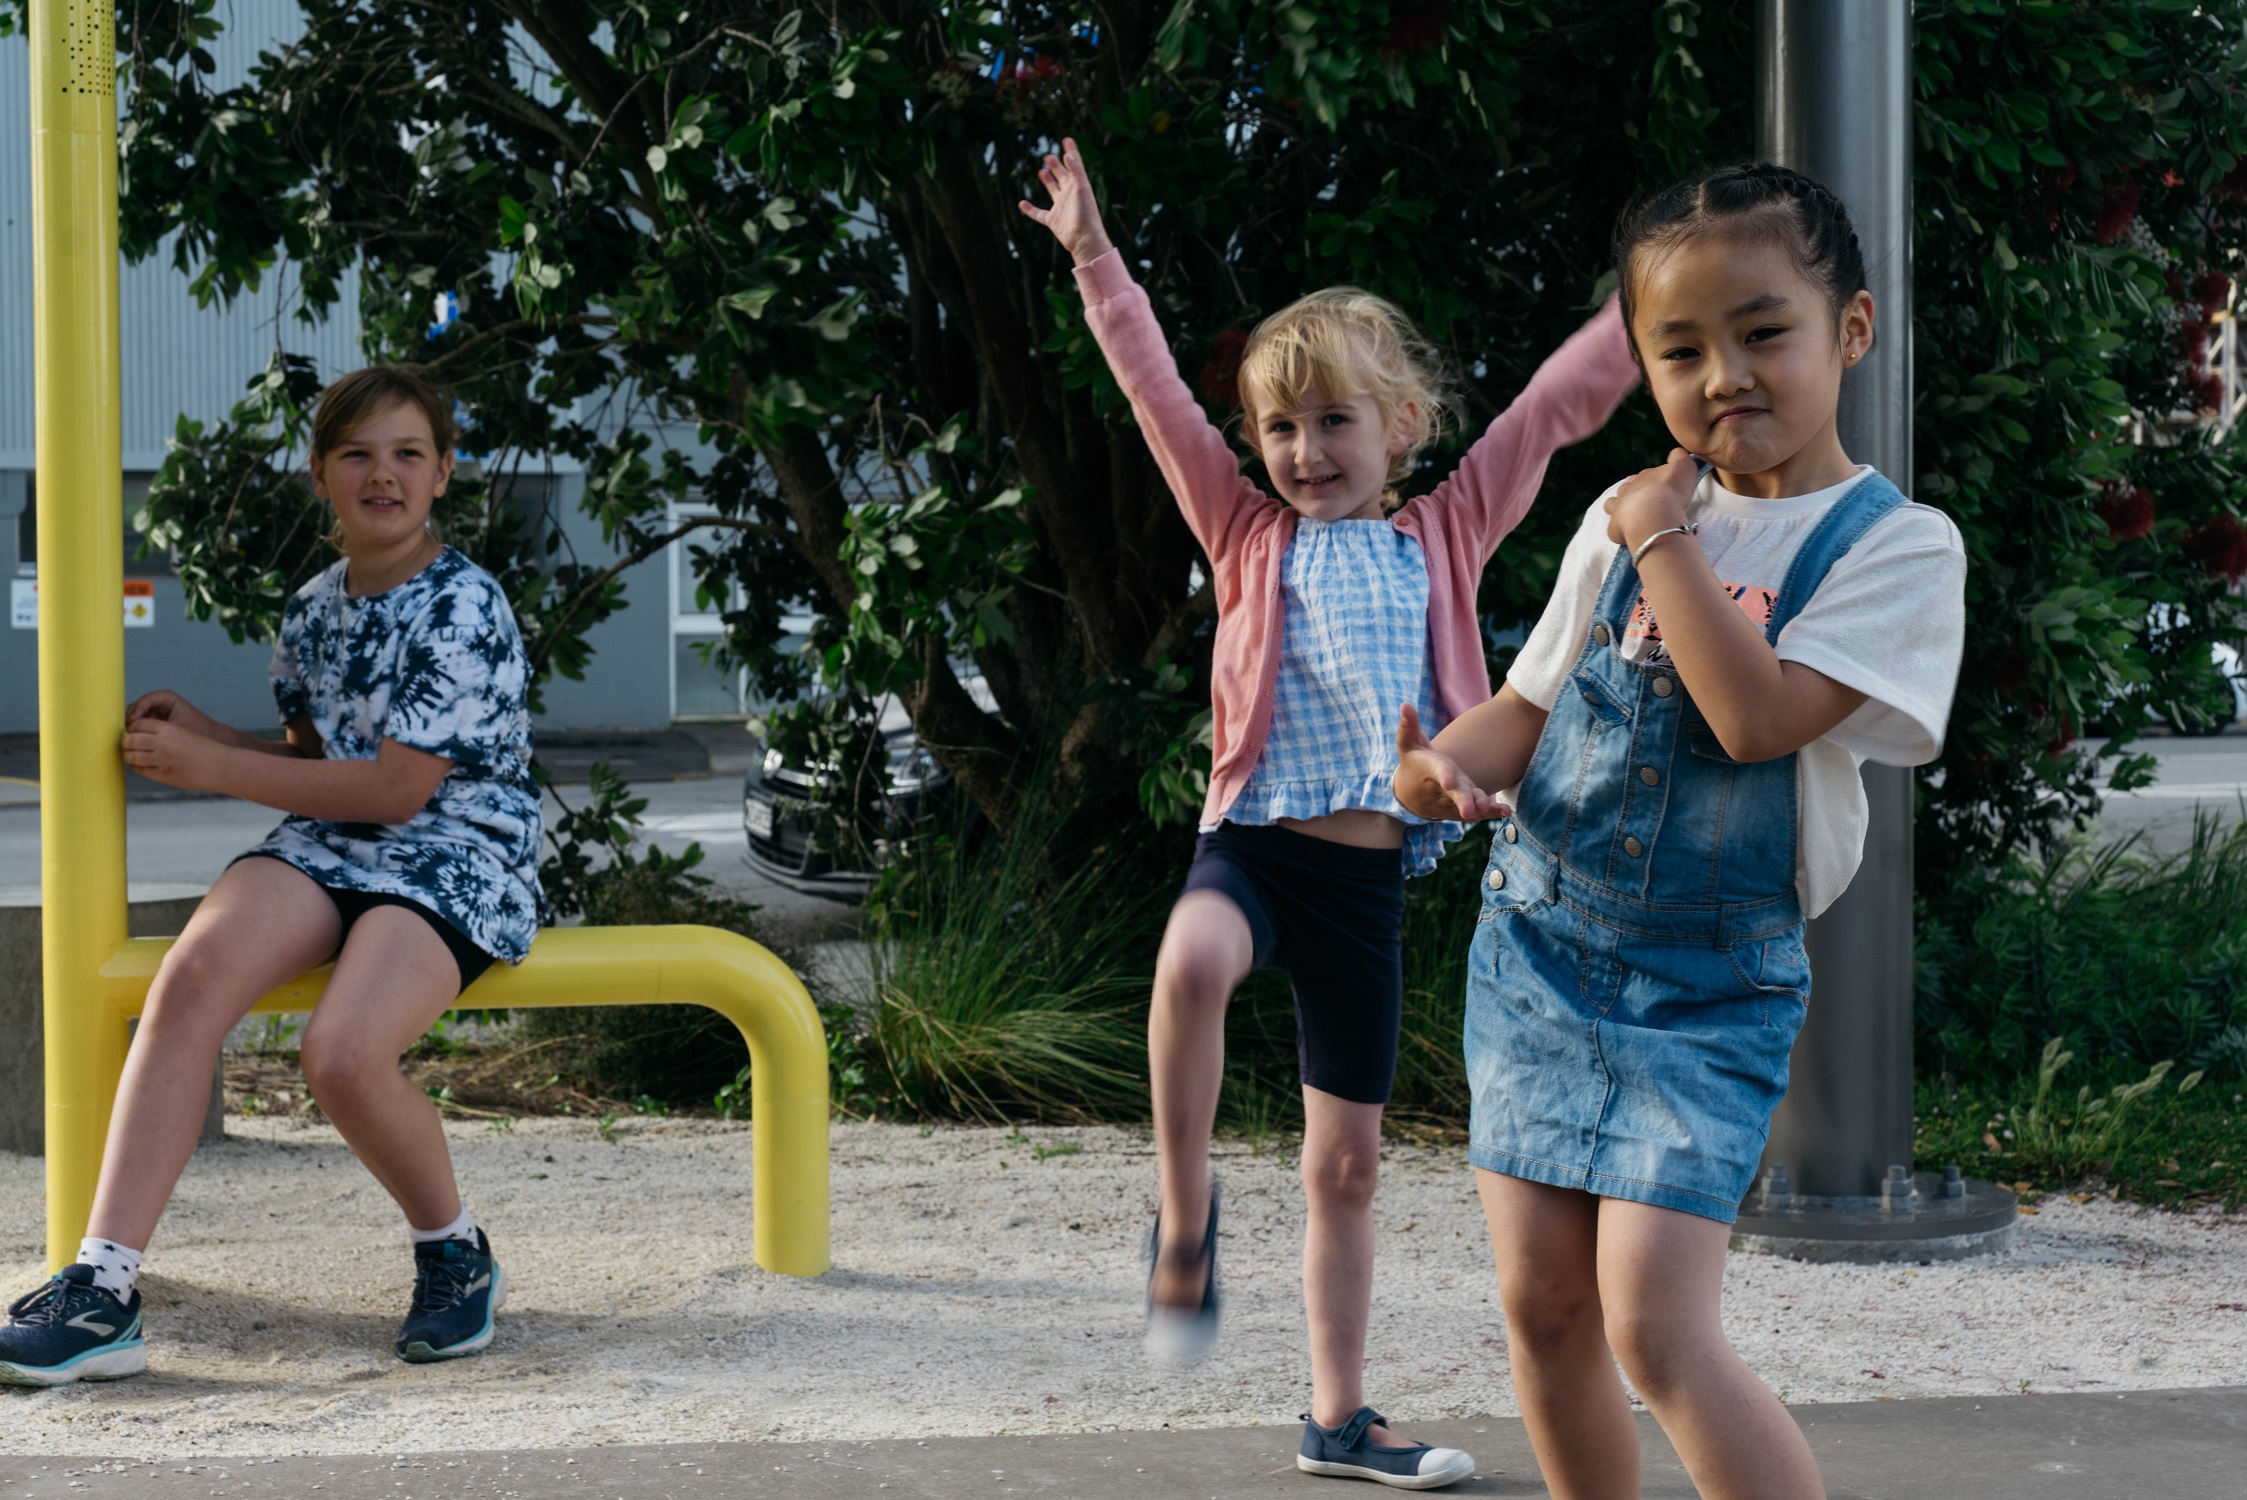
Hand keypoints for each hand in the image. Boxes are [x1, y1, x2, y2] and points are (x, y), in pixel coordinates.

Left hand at [122, 716, 228, 792]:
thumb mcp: (184, 732)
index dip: (133, 728)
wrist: (221, 766)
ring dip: (130, 755)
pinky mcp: (164, 775)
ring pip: (132, 757)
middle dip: (127, 742)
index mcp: (169, 729)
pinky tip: (143, 765)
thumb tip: (137, 735)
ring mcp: (162, 761)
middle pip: (130, 740)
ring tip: (134, 755)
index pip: (138, 725)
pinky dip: (138, 767)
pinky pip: (141, 770)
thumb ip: (162, 734)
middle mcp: (163, 744)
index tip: (133, 732)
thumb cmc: (205, 749)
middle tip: (129, 744)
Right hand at [124, 688, 217, 736]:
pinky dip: (138, 730)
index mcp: (167, 698)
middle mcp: (160, 702)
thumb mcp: (177, 728)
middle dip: (132, 718)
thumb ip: (157, 727)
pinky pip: (141, 723)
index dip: (138, 710)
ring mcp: (156, 711)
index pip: (146, 700)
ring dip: (133, 725)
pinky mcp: (155, 721)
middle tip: (128, 731)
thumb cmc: (197, 730)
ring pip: (137, 715)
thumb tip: (134, 728)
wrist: (211, 737)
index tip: (134, 722)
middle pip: (138, 706)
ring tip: (131, 737)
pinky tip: (137, 740)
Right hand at [1015, 137, 1114, 266]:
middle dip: (1055, 166)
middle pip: (1062, 176)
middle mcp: (1070, 195)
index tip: (1066, 139)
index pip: (1074, 164)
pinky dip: (1029, 209)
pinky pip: (1038, 213)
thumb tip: (1067, 154)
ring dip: (1048, 181)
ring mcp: (1061, 207)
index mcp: (1078, 185)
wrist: (1085, 239)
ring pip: (1053, 190)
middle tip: (1048, 156)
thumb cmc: (1086, 214)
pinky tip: (1021, 203)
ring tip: (1042, 171)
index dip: (1071, 152)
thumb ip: (1076, 171)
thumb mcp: (1082, 188)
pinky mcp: (1053, 220)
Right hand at [1393, 703, 1509, 822]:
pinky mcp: (1461, 808)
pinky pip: (1476, 813)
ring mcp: (1452, 800)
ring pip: (1467, 804)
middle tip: (1468, 811)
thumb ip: (1409, 725)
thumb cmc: (1413, 763)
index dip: (1444, 775)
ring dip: (1479, 807)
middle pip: (1453, 794)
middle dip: (1462, 800)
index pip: (1437, 771)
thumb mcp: (1408, 743)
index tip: (1449, 781)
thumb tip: (1406, 704)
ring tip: (1489, 807)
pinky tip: (1506, 811)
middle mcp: (1441, 788)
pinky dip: (1491, 813)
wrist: (1410, 794)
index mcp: (1430, 770)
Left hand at [1604, 447, 1700, 550]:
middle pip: (1627, 488)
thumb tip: (1676, 454)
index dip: (1653, 482)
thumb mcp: (1683, 467)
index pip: (1645, 475)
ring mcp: (1618, 508)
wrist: (1655, 513)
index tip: (1662, 489)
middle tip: (1649, 504)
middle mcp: (1627, 489)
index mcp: (1643, 476)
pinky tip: (1632, 534)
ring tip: (1633, 517)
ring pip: (1612, 504)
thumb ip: (1679, 458)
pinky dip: (1621, 530)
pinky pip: (1614, 528)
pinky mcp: (1614, 527)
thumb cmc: (1671, 489)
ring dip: (1621, 508)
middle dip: (1635, 494)